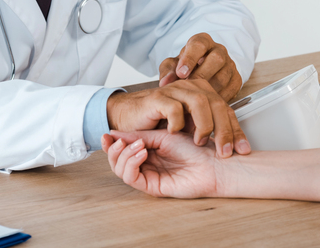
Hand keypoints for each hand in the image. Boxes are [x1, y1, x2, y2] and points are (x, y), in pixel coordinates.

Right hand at [102, 130, 220, 197]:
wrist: (212, 161)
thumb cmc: (195, 146)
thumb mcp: (163, 134)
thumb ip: (139, 135)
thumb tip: (114, 132)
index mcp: (148, 150)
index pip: (122, 148)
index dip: (112, 141)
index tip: (107, 132)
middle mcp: (146, 164)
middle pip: (116, 161)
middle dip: (113, 149)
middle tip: (117, 139)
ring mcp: (148, 175)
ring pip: (120, 170)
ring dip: (123, 154)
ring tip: (137, 144)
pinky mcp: (152, 187)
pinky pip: (131, 178)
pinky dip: (131, 163)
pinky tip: (142, 152)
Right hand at [106, 79, 250, 157]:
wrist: (131, 116)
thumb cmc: (160, 122)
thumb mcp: (190, 127)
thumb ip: (208, 129)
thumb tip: (233, 146)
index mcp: (202, 93)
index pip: (226, 110)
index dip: (236, 131)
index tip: (243, 150)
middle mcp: (190, 88)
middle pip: (216, 104)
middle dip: (224, 130)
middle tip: (225, 151)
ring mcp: (174, 90)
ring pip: (199, 102)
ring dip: (204, 125)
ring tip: (200, 142)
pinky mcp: (157, 98)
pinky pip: (173, 107)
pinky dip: (178, 122)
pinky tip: (177, 133)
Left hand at [158, 33, 241, 101]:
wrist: (201, 71)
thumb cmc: (185, 66)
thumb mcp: (173, 65)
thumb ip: (168, 71)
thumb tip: (166, 82)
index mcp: (203, 41)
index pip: (199, 44)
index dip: (190, 59)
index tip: (180, 73)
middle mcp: (219, 50)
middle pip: (216, 59)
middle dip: (202, 75)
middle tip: (189, 88)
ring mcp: (230, 64)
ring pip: (224, 76)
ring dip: (209, 89)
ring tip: (195, 99)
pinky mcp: (236, 79)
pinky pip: (231, 89)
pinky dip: (218, 98)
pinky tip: (207, 104)